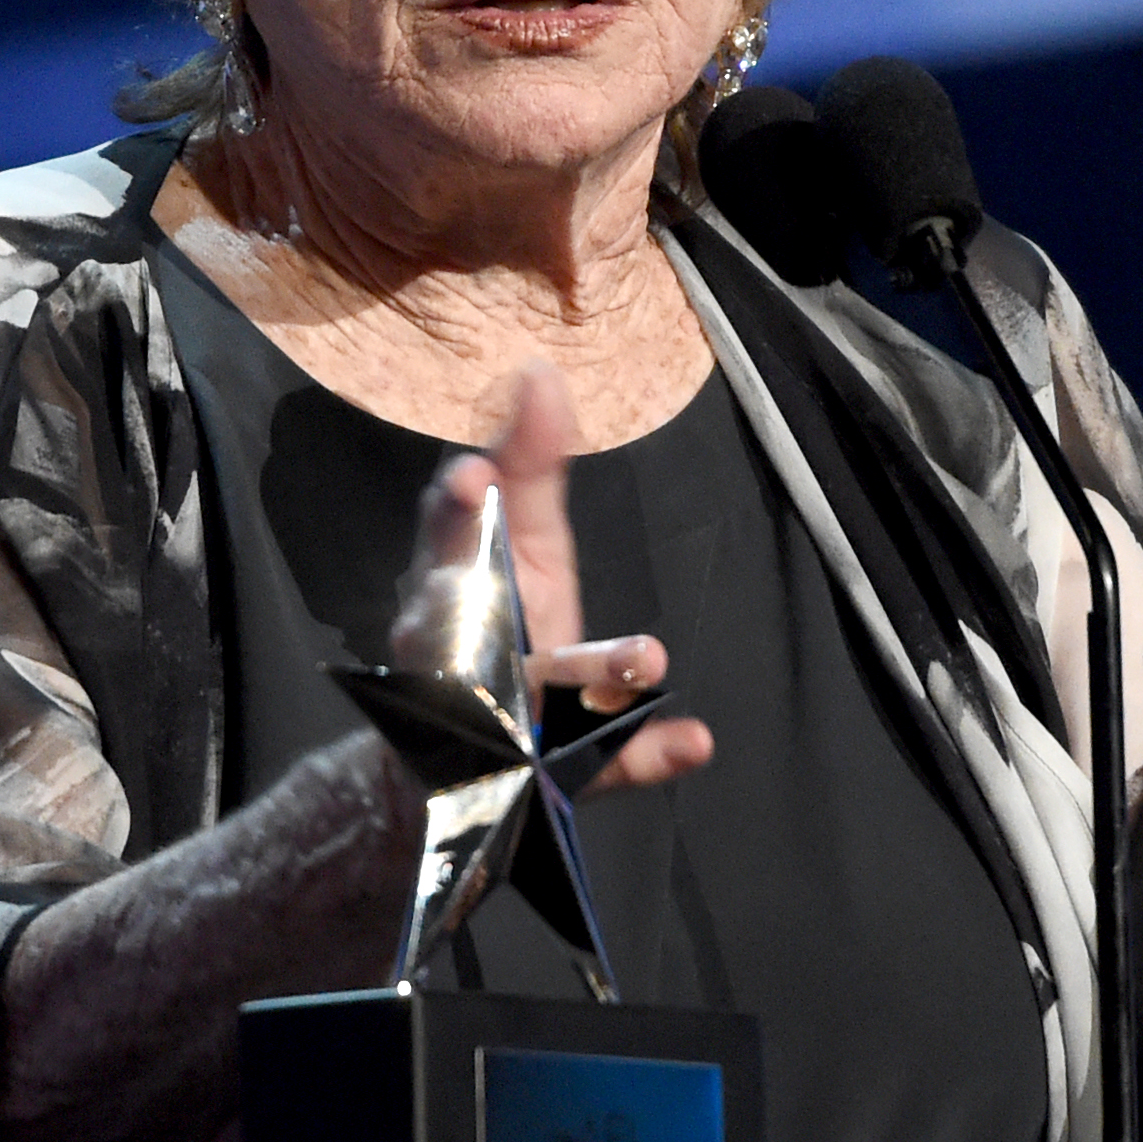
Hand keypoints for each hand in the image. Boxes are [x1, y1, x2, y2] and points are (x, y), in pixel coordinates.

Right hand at [398, 359, 712, 793]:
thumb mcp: (518, 540)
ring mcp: (498, 710)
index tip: (474, 478)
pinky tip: (692, 741)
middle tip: (499, 543)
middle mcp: (461, 642)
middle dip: (484, 592)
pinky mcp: (544, 768)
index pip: (449, 532)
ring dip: (591, 669)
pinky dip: (645, 754)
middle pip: (462, 615)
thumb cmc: (499, 617)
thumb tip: (540, 373)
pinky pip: (595, 765)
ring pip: (535, 687)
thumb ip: (531, 467)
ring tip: (648, 654)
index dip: (457, 507)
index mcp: (460, 578)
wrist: (458, 758)